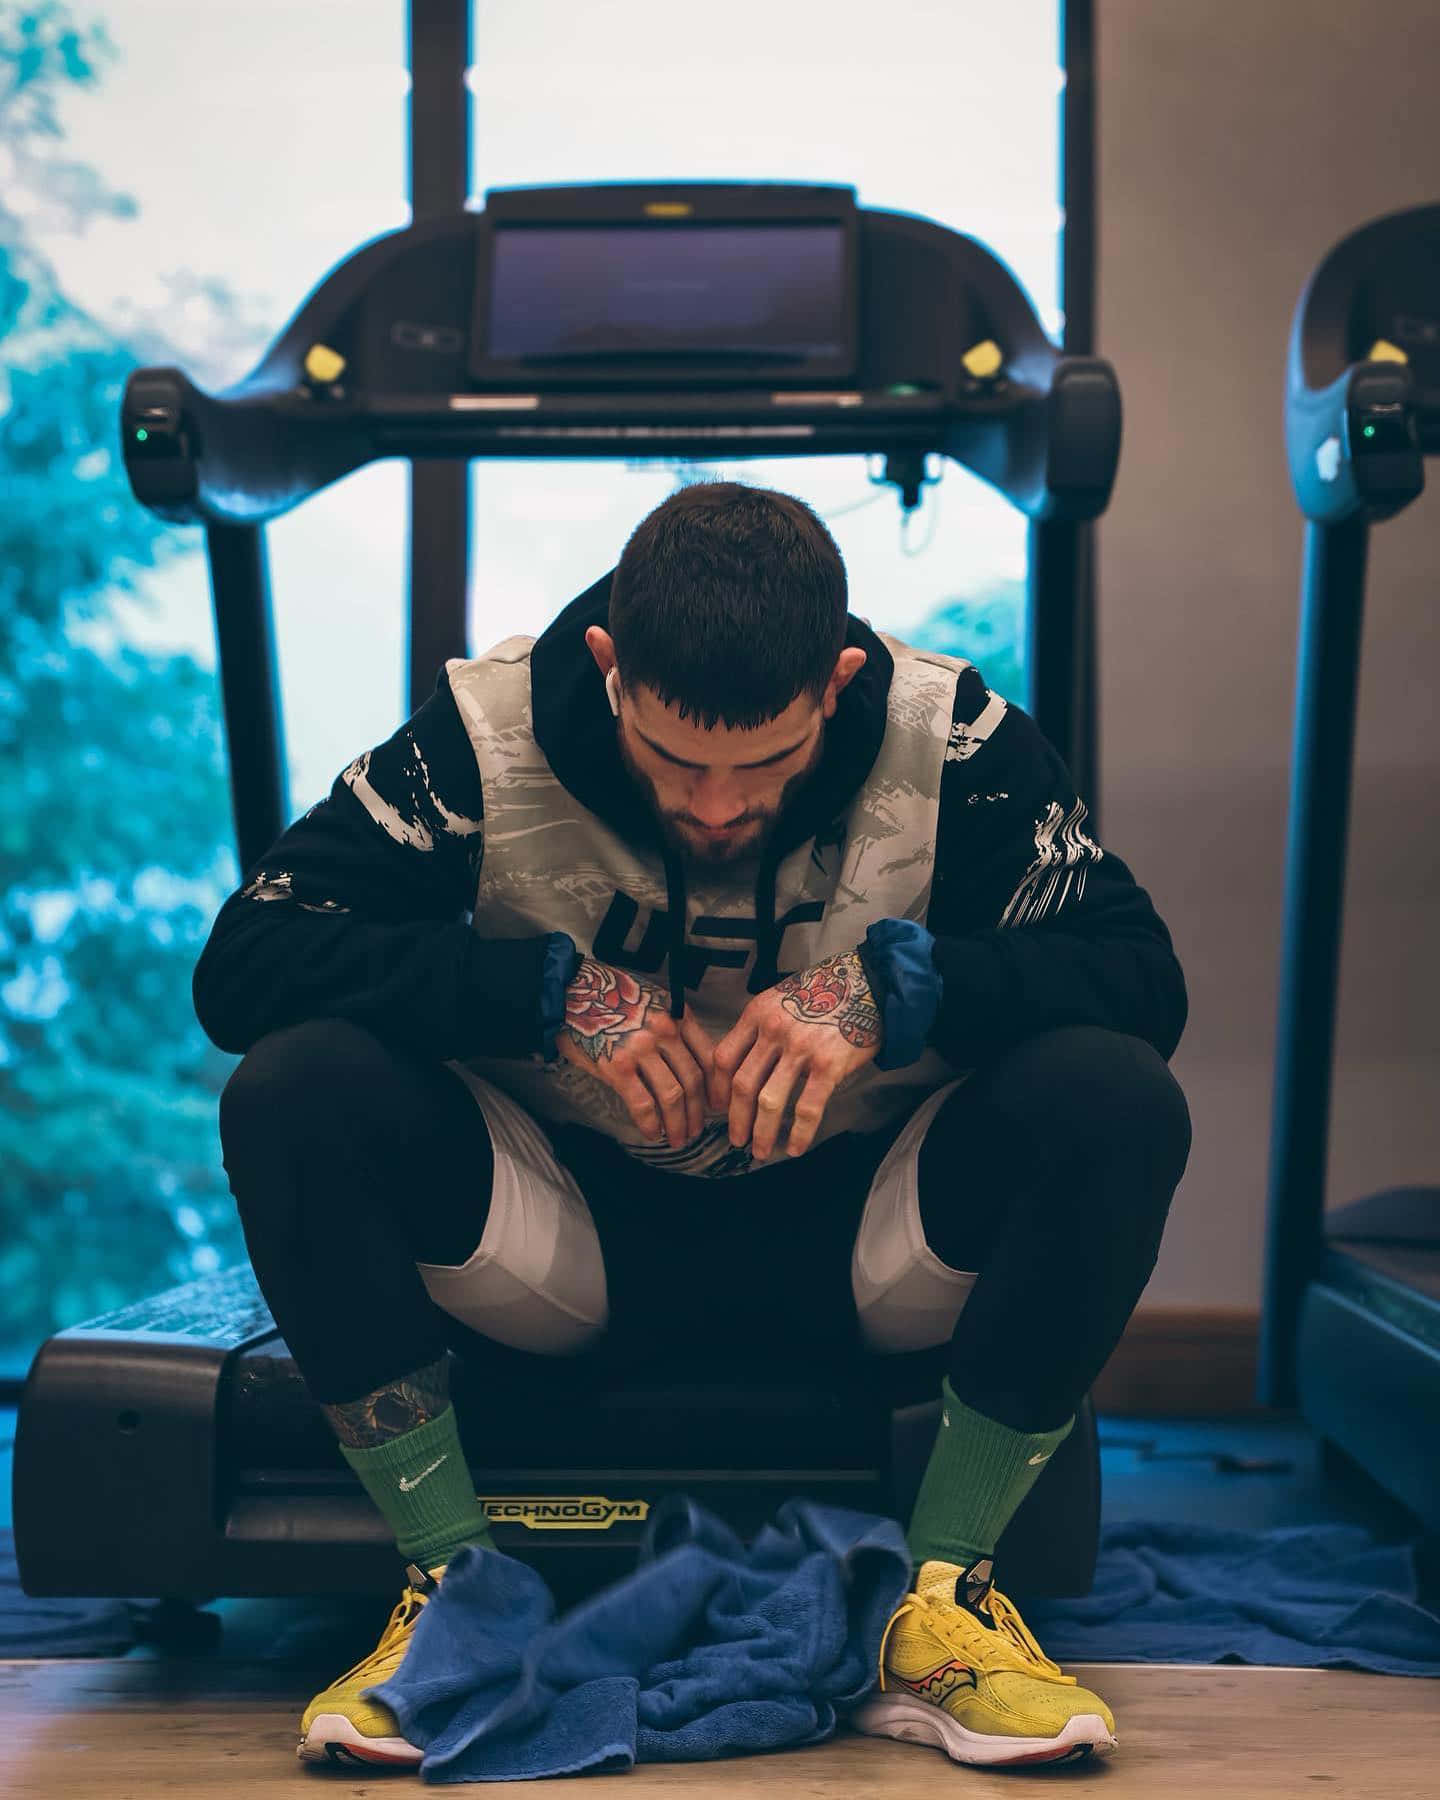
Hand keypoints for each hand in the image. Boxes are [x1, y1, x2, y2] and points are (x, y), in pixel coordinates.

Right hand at [557, 958, 715, 1146]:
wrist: (569, 990)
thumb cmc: (608, 995)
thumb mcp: (651, 999)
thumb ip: (672, 1025)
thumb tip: (686, 1061)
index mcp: (677, 1014)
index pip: (709, 1057)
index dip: (716, 1087)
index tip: (716, 1104)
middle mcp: (664, 1031)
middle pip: (693, 1080)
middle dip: (698, 1112)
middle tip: (696, 1129)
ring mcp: (641, 1049)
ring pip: (672, 1096)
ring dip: (678, 1123)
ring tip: (678, 1138)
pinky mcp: (618, 1067)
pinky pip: (643, 1103)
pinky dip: (651, 1124)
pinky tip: (653, 1133)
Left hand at [709, 949, 881, 1160]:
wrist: (869, 983)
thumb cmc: (825, 993)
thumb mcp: (782, 999)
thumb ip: (761, 1028)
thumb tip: (748, 1068)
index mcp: (758, 1013)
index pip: (724, 1058)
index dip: (718, 1089)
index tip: (719, 1107)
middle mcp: (774, 1030)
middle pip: (743, 1084)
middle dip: (736, 1119)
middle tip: (737, 1139)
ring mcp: (801, 1048)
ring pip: (769, 1101)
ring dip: (762, 1132)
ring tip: (760, 1150)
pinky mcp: (828, 1064)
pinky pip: (808, 1108)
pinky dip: (799, 1133)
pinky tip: (795, 1147)